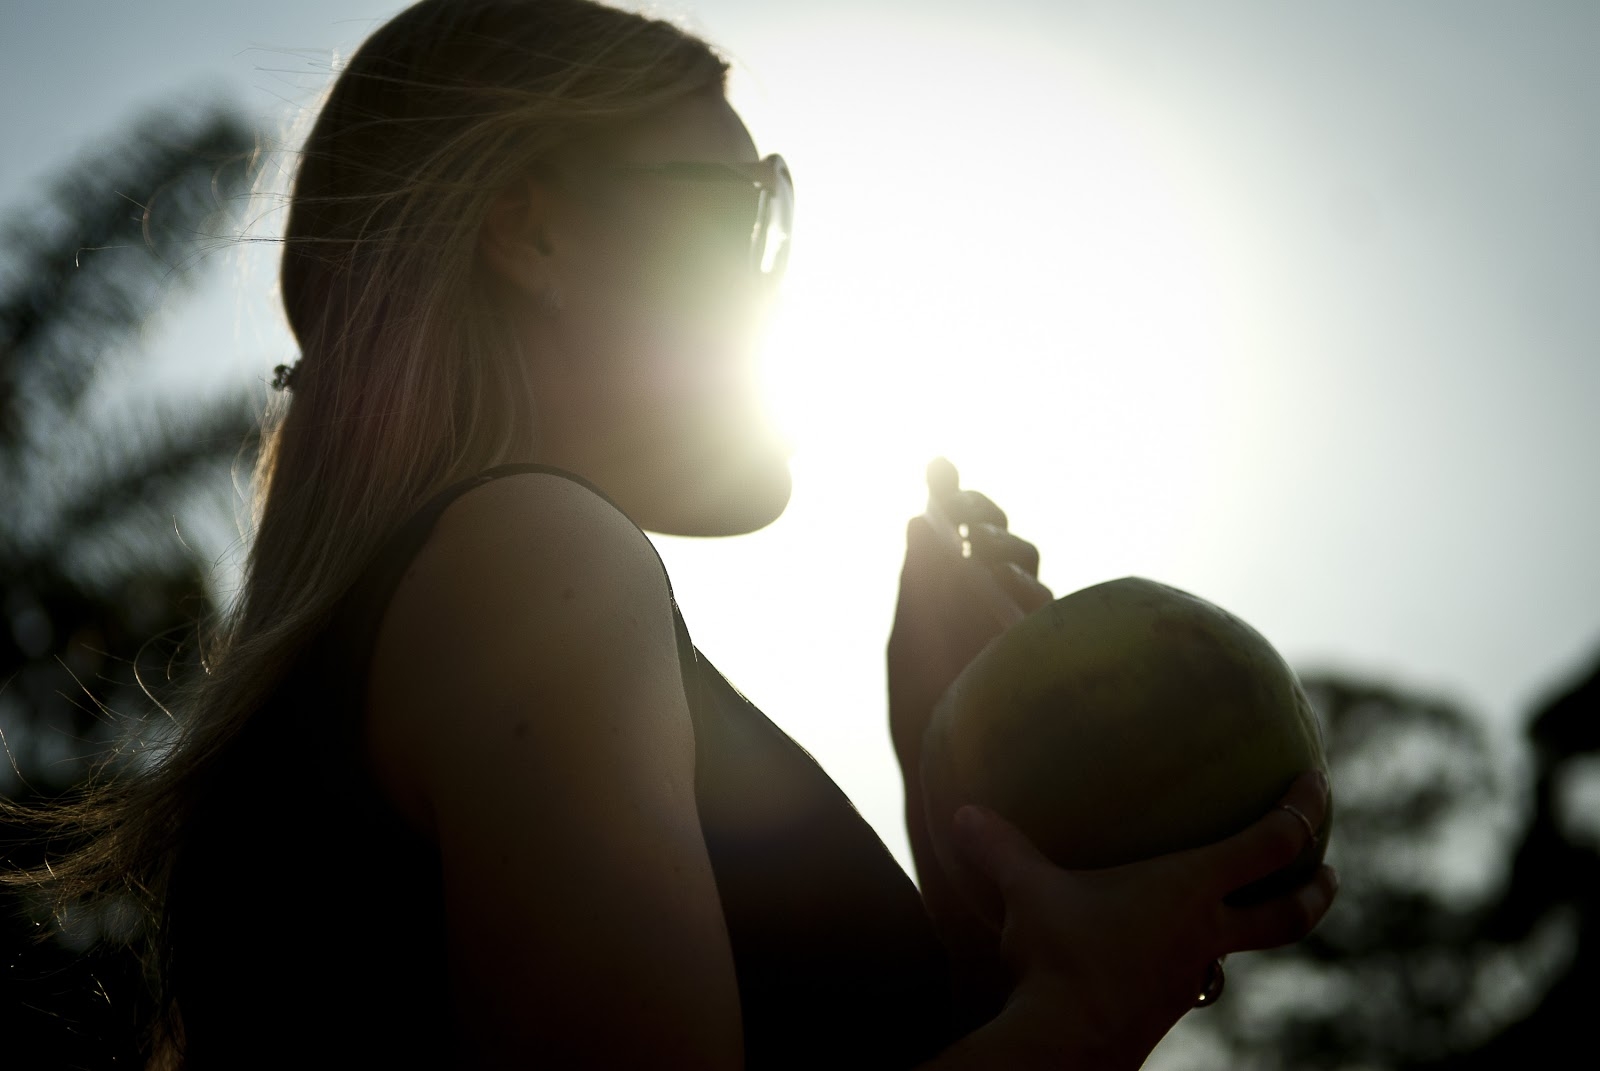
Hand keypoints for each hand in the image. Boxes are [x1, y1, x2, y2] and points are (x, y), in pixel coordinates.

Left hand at [887, 458, 1052, 770]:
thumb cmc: (924, 698)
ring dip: (1000, 548)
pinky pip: (1039, 602)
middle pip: (998, 534)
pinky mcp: (1042, 641)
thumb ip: (919, 578)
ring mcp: (1020, 616)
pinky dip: (1022, 588)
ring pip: (1022, 561)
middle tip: (960, 512)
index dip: (956, 493)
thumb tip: (917, 516)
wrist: (946, 761)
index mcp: (954, 583)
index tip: (939, 470)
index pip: (963, 525)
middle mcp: (991, 594)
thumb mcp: (910, 633)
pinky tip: (1003, 587)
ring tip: (975, 551)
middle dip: (981, 514)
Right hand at [953, 771, 1337, 1069]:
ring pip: (1247, 950)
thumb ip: (1000, 848)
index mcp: (1190, 890)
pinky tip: (1169, 953)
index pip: (1270, 843)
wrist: (1068, 1041)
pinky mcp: (1169, 1005)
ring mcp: (1192, 975)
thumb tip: (961, 813)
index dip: (1302, 809)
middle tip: (1330, 872)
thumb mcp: (1027, 891)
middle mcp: (1206, 932)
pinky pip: (1197, 972)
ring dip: (1263, 928)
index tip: (1318, 781)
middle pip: (1289, 913)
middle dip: (1315, 889)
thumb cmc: (1060, 955)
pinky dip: (1199, 956)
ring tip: (1256, 914)